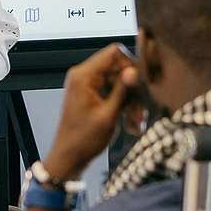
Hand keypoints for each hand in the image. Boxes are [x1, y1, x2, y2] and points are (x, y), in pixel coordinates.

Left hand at [43, 43, 141, 182]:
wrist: (68, 157)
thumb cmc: (83, 139)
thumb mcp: (108, 114)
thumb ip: (122, 90)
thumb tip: (135, 70)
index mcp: (83, 76)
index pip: (114, 53)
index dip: (131, 65)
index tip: (141, 83)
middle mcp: (84, 76)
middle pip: (118, 68)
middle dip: (132, 87)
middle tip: (141, 109)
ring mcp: (87, 85)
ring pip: (118, 81)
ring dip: (130, 99)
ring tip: (136, 119)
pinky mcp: (91, 95)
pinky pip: (112, 92)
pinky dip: (123, 104)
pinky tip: (130, 121)